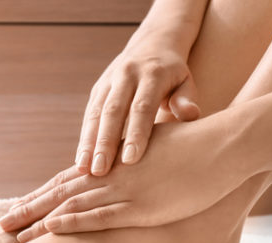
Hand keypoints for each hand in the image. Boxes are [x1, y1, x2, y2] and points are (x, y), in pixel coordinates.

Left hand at [0, 117, 251, 241]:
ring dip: (39, 219)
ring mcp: (124, 191)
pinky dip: (74, 220)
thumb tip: (119, 174)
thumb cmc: (190, 149)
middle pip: (59, 194)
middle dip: (27, 210)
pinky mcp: (142, 206)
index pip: (65, 183)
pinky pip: (101, 215)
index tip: (17, 210)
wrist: (222, 144)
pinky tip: (52, 225)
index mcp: (110, 166)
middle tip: (0, 226)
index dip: (39, 198)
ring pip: (71, 206)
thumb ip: (130, 167)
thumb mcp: (150, 154)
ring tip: (13, 232)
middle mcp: (109, 177)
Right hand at [75, 36, 200, 175]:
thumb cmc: (174, 73)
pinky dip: (85, 138)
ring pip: (95, 114)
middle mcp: (126, 75)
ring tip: (84, 169)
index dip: (136, 133)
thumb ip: (186, 98)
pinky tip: (81, 160)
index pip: (142, 107)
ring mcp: (108, 81)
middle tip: (100, 170)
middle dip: (105, 142)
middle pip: (113, 111)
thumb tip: (190, 115)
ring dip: (88, 142)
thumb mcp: (186, 80)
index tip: (130, 160)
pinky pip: (89, 115)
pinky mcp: (97, 89)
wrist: (153, 43)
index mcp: (152, 74)